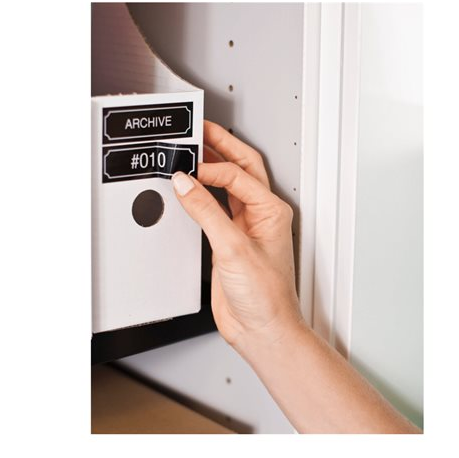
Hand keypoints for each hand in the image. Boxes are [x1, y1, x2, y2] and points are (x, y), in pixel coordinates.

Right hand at [171, 121, 302, 351]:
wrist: (262, 329)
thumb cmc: (267, 296)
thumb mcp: (233, 248)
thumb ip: (207, 212)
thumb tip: (186, 183)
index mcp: (271, 211)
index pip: (238, 174)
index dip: (212, 167)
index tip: (189, 167)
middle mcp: (261, 216)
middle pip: (241, 168)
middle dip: (221, 146)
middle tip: (199, 129)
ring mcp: (246, 228)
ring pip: (230, 186)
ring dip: (212, 167)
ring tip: (193, 150)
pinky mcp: (229, 242)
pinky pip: (216, 208)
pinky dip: (202, 195)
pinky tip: (190, 189)